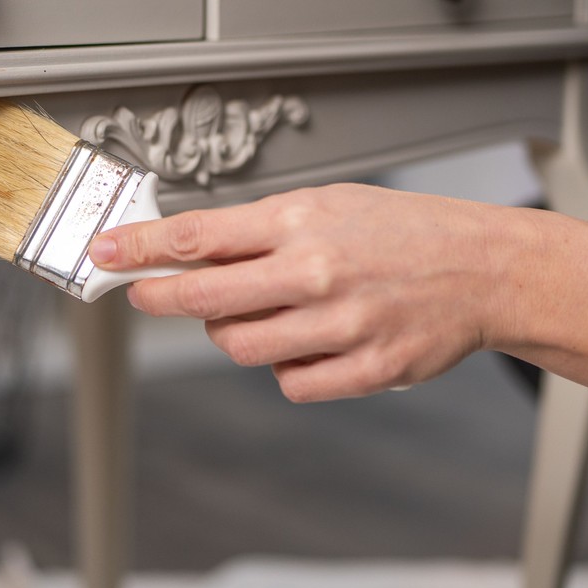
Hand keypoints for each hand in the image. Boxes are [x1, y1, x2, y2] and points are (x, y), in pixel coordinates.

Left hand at [88, 184, 510, 401]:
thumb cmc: (403, 233)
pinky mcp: (364, 369)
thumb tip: (186, 248)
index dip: (139, 248)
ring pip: (240, 346)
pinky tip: (308, 342)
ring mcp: (340, 325)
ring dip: (230, 331)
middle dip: (159, 297)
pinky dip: (285, 367)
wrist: (482, 269)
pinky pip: (290, 382)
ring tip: (259, 312)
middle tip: (146, 295)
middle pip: (202, 296)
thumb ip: (259, 229)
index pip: (197, 235)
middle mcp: (317, 272)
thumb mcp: (329, 205)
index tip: (105, 254)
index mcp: (304, 221)